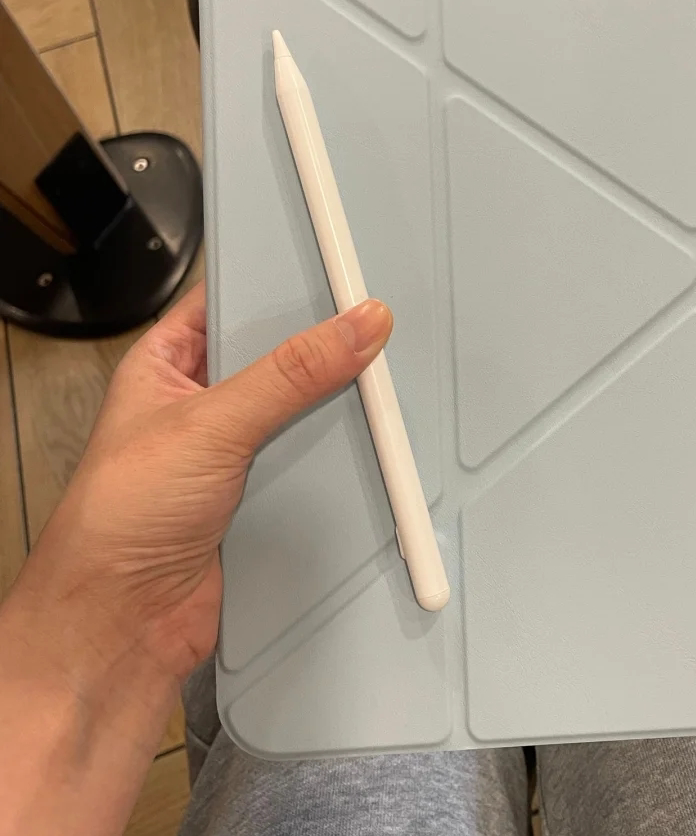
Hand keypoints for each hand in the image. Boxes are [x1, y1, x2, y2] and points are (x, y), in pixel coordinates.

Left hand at [0, 283, 392, 835]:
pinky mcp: (262, 490)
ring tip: (380, 375)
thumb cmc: (117, 523)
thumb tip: (354, 326)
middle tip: (372, 321)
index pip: (230, 298)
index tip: (335, 264)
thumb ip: (289, 374)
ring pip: (300, 405)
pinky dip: (341, 449)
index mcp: (166, 364)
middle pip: (277, 352)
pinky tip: (370, 436)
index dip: (278, 279)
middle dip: (322, 342)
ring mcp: (234, 447)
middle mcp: (202, 402)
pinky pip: (313, 455)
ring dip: (335, 399)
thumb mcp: (208, 426)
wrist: (120, 628)